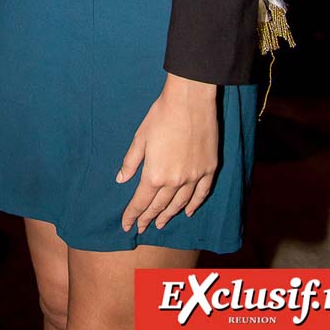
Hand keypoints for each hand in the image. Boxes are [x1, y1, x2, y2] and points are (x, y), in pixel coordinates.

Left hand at [116, 72, 217, 233]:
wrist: (190, 101)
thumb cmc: (161, 115)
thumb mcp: (140, 137)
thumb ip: (131, 162)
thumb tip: (121, 179)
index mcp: (154, 174)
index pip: (141, 202)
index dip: (132, 215)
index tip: (126, 225)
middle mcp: (175, 181)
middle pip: (159, 206)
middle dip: (148, 218)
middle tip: (142, 227)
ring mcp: (194, 177)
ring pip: (180, 204)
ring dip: (169, 215)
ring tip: (161, 223)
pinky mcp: (209, 170)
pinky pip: (201, 194)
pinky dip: (194, 205)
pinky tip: (188, 212)